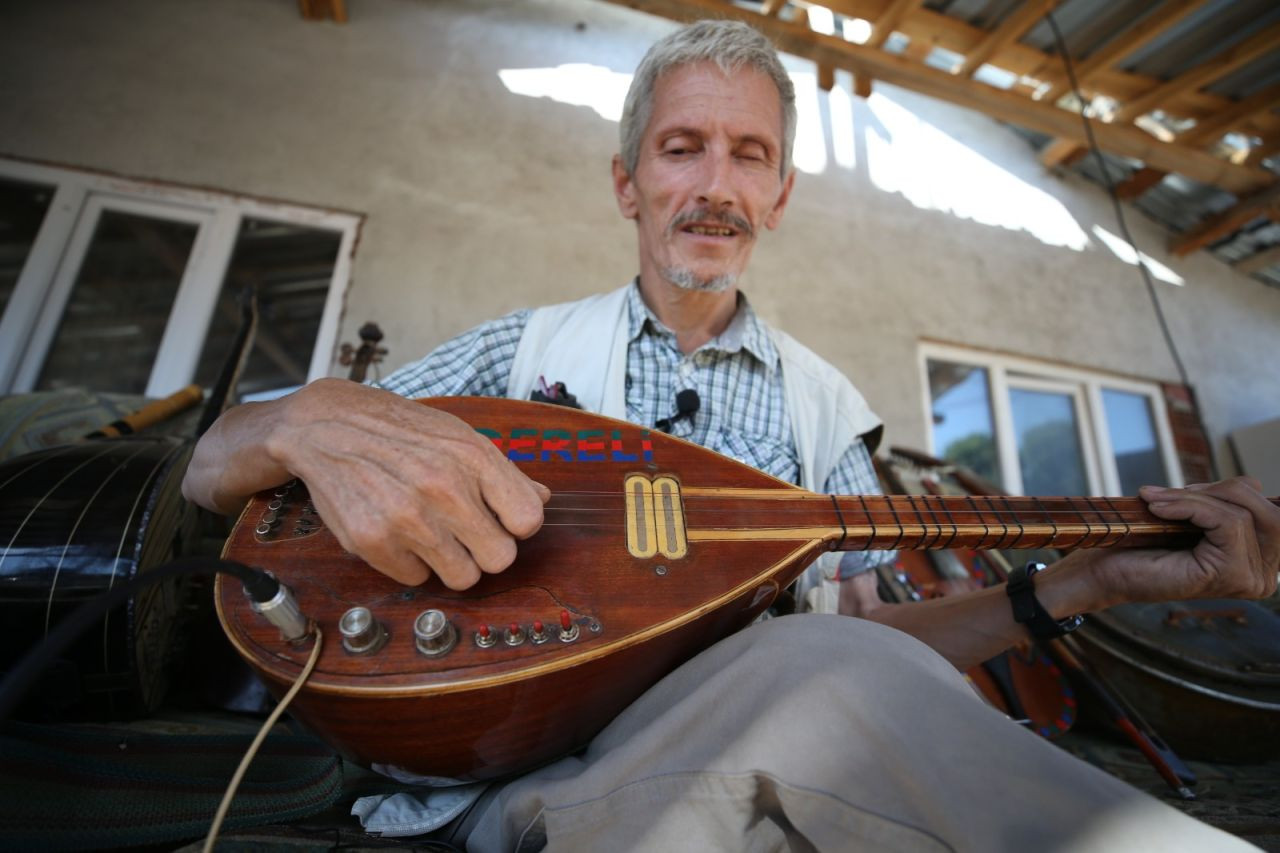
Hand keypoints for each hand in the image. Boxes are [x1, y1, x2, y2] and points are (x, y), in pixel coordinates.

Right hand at [263, 379, 548, 588]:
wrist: (327, 426)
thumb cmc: (402, 432)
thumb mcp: (460, 437)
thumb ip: (505, 474)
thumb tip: (544, 501)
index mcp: (473, 458)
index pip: (529, 521)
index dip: (516, 525)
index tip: (500, 518)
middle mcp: (443, 488)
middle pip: (500, 559)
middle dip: (486, 549)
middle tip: (465, 532)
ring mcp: (407, 518)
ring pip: (463, 578)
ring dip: (451, 561)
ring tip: (431, 532)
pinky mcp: (373, 541)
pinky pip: (417, 579)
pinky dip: (411, 562)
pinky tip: (398, 532)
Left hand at [1082, 476, 1277, 607]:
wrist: (1105, 573)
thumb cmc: (1142, 547)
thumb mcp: (1193, 519)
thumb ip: (1224, 506)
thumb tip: (1248, 483)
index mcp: (1258, 562)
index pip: (1269, 511)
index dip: (1230, 490)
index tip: (1184, 491)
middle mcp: (1263, 576)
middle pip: (1267, 511)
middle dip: (1222, 490)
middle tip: (1175, 494)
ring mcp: (1250, 578)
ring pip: (1243, 514)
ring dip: (1196, 498)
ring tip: (1158, 501)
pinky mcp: (1230, 574)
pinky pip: (1227, 522)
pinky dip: (1189, 506)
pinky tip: (1157, 508)